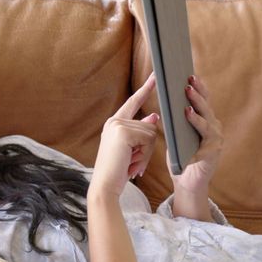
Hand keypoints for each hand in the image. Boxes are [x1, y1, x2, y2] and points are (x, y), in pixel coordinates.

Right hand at [91, 74, 159, 199]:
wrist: (105, 185)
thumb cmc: (118, 171)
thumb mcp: (132, 149)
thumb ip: (141, 132)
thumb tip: (154, 116)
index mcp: (114, 123)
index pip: (134, 102)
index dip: (146, 89)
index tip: (156, 76)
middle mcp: (114, 121)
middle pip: (149, 125)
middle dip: (147, 148)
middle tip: (133, 163)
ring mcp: (117, 125)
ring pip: (150, 133)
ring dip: (146, 153)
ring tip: (132, 164)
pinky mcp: (123, 131)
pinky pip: (148, 138)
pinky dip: (144, 155)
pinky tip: (132, 163)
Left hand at [169, 75, 223, 219]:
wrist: (187, 182)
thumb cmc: (181, 156)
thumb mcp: (176, 134)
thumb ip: (175, 119)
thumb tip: (165, 98)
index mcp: (205, 121)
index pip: (201, 100)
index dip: (197, 86)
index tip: (188, 73)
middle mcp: (214, 127)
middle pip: (206, 106)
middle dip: (197, 92)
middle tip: (187, 81)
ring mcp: (216, 139)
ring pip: (207, 119)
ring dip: (197, 108)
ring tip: (186, 99)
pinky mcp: (213, 152)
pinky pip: (204, 137)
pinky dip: (196, 126)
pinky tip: (187, 117)